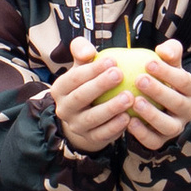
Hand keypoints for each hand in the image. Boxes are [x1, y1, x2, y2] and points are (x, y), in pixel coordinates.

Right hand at [50, 37, 143, 154]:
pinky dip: (115, 127)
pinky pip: (103, 134)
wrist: (86, 117)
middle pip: (80, 97)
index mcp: (60, 89)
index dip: (92, 69)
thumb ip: (83, 53)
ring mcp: (76, 126)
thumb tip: (88, 50)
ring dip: (111, 107)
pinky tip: (129, 117)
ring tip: (129, 97)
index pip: (74, 78)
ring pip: (92, 118)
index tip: (113, 60)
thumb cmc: (88, 83)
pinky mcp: (90, 139)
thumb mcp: (82, 67)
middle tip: (120, 74)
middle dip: (100, 85)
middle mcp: (64, 109)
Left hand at [118, 41, 190, 151]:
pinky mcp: (163, 141)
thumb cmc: (162, 76)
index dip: (168, 73)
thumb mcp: (169, 62)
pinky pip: (154, 142)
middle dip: (159, 92)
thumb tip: (163, 50)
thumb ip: (170, 52)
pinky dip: (142, 134)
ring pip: (169, 126)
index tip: (149, 63)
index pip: (185, 81)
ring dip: (152, 115)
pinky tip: (128, 121)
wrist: (156, 102)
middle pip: (178, 104)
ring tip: (135, 101)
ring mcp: (177, 128)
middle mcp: (188, 111)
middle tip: (139, 79)